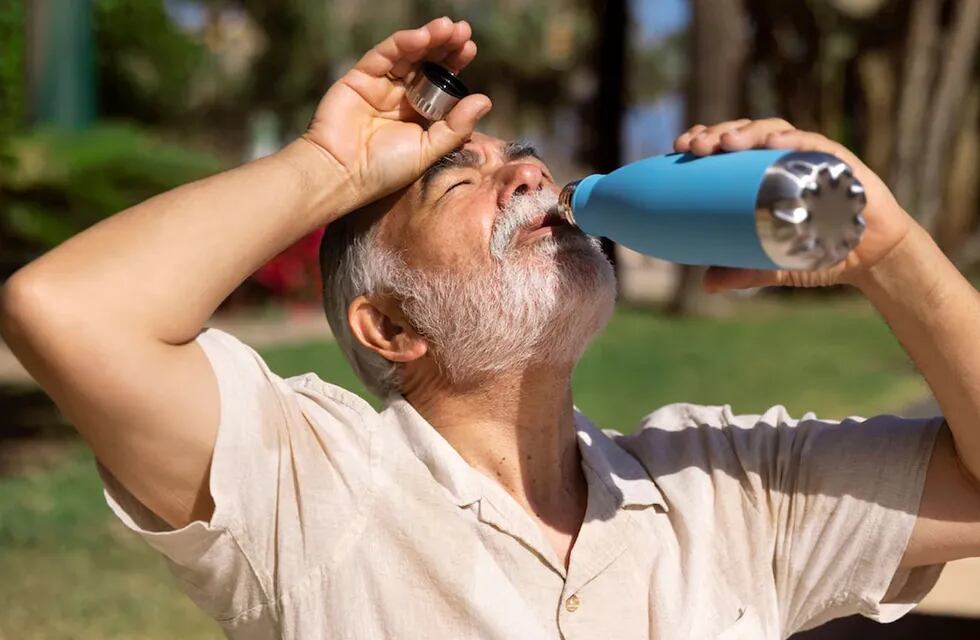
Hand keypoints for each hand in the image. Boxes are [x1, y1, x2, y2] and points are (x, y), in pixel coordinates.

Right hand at [303, 17, 491, 212]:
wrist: (342, 175)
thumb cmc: (385, 169)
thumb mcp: (428, 150)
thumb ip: (455, 126)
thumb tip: (484, 100)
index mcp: (418, 114)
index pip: (440, 82)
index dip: (454, 64)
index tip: (470, 49)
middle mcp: (400, 96)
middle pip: (426, 63)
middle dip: (445, 46)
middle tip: (463, 31)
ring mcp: (380, 85)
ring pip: (407, 55)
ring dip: (428, 38)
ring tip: (448, 28)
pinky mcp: (359, 78)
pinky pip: (383, 55)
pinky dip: (402, 43)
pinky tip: (421, 36)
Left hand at [672, 118, 915, 290]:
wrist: (872, 257)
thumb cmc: (821, 250)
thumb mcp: (775, 263)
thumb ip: (744, 272)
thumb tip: (707, 284)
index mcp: (763, 174)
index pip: (729, 147)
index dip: (705, 139)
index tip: (679, 146)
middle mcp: (784, 159)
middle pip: (745, 133)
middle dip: (717, 133)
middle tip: (694, 146)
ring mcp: (812, 156)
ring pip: (774, 131)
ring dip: (748, 132)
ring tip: (726, 142)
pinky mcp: (840, 161)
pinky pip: (815, 144)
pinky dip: (793, 141)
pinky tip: (773, 143)